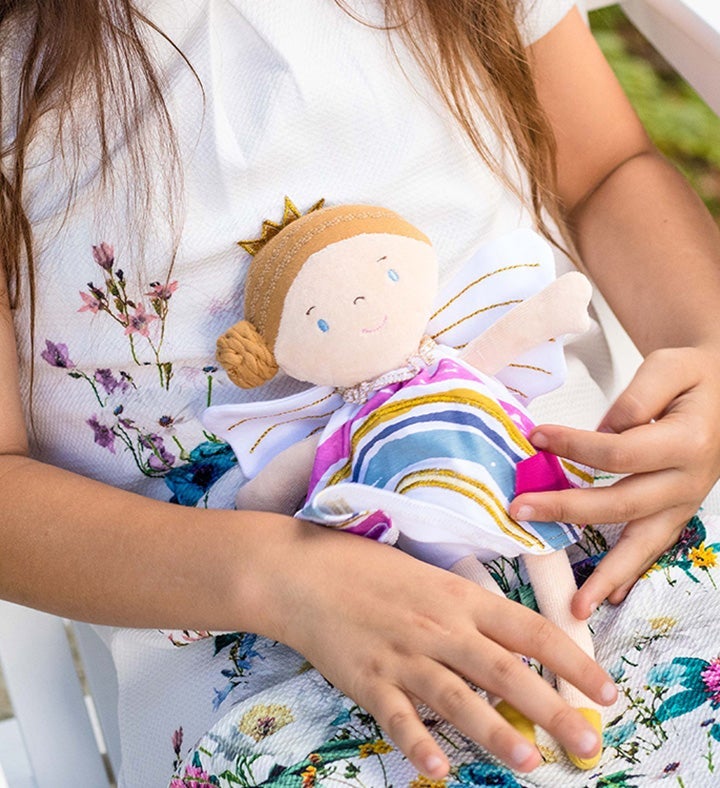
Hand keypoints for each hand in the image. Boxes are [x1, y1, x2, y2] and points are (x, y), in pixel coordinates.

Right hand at [257, 520, 615, 778]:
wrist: (305, 570)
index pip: (529, 629)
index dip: (572, 661)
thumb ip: (468, 611)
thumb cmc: (369, 568)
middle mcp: (439, 628)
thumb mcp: (429, 577)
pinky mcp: (367, 679)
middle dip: (551, 709)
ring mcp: (402, 655)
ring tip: (531, 762)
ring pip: (457, 698)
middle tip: (588, 745)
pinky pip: (397, 717)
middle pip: (504, 671)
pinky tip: (439, 770)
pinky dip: (418, 744)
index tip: (605, 691)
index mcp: (459, 598)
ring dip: (496, 733)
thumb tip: (512, 644)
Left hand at [510, 346, 719, 618]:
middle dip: (567, 509)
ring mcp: (683, 504)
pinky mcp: (674, 513)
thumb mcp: (669, 366)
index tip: (536, 436)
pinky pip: (651, 549)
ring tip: (577, 606)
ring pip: (642, 545)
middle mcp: (687, 480)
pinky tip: (609, 597)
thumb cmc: (692, 377)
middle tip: (520, 510)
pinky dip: (630, 575)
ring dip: (606, 575)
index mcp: (688, 442)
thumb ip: (638, 397)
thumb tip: (603, 431)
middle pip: (622, 503)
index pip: (620, 452)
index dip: (575, 444)